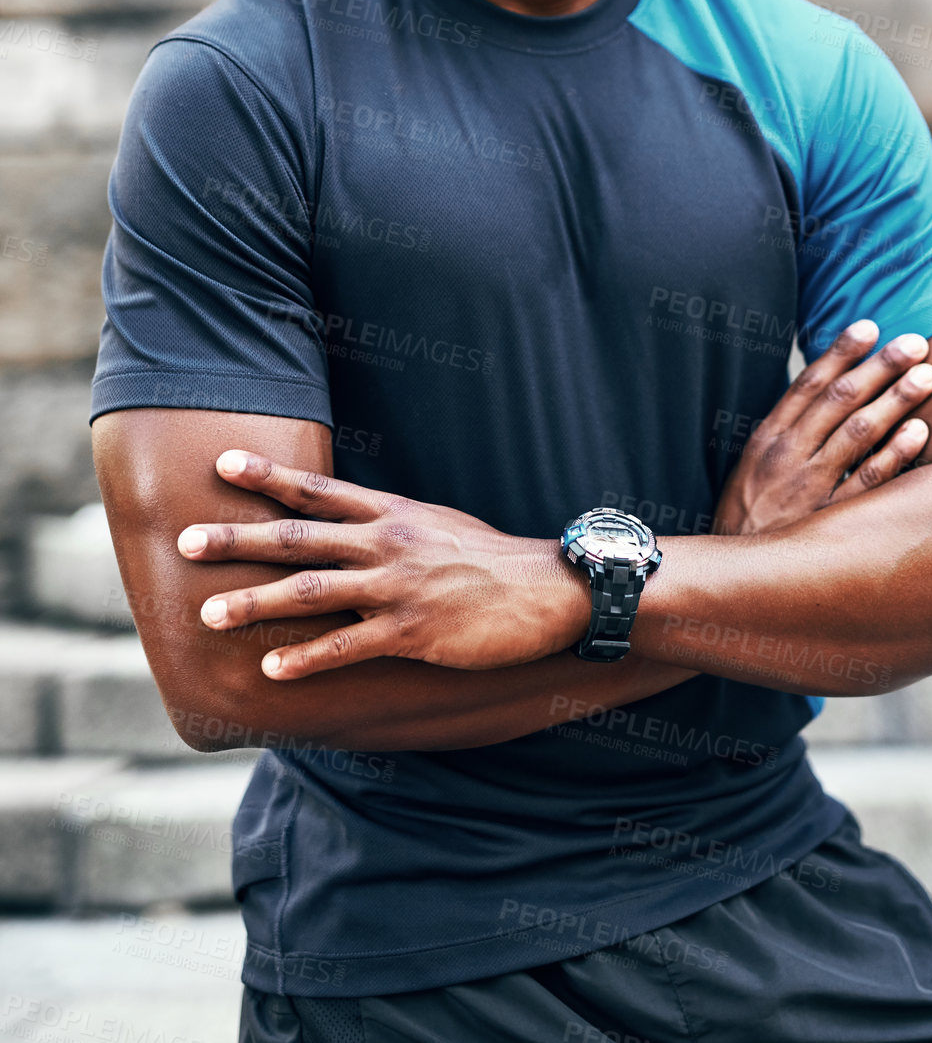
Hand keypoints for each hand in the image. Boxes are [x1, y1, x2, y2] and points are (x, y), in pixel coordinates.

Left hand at [177, 452, 589, 678]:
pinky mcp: (412, 631)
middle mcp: (386, 542)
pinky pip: (348, 645)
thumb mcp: (435, 523)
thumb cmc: (489, 558)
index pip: (318, 490)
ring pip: (312, 591)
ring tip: (209, 613)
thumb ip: (388, 522)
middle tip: (186, 539)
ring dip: (256, 601)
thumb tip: (347, 520)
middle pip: (298, 537)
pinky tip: (272, 669)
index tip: (222, 463)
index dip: (269, 476)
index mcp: (391, 513)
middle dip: (238, 538)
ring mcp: (397, 586)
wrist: (546, 590)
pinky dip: (307, 657)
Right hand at [712, 320, 931, 536]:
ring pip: (859, 433)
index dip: (840, 352)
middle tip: (914, 342)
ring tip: (926, 374)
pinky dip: (895, 454)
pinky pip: (868, 482)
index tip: (869, 326)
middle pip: (839, 399)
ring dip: (895, 399)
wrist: (734, 577)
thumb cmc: (750, 516)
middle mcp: (789, 455)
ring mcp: (810, 487)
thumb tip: (823, 394)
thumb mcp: (752, 467)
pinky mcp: (830, 521)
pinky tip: (920, 431)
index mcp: (768, 438)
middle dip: (879, 366)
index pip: (809, 383)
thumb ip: (787, 432)